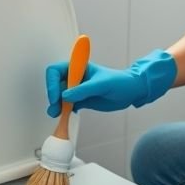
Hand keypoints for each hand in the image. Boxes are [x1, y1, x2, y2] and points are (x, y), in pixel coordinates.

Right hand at [45, 49, 176, 116]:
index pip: (56, 70)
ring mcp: (78, 89)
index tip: (56, 95)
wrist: (132, 92)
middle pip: (55, 85)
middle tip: (55, 108)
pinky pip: (67, 105)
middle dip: (53, 96)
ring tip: (56, 114)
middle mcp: (75, 78)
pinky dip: (64, 111)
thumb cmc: (121, 81)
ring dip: (56, 105)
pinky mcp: (81, 100)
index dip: (52, 82)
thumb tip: (66, 96)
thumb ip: (84, 89)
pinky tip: (65, 116)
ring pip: (60, 97)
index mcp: (79, 67)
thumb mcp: (102, 84)